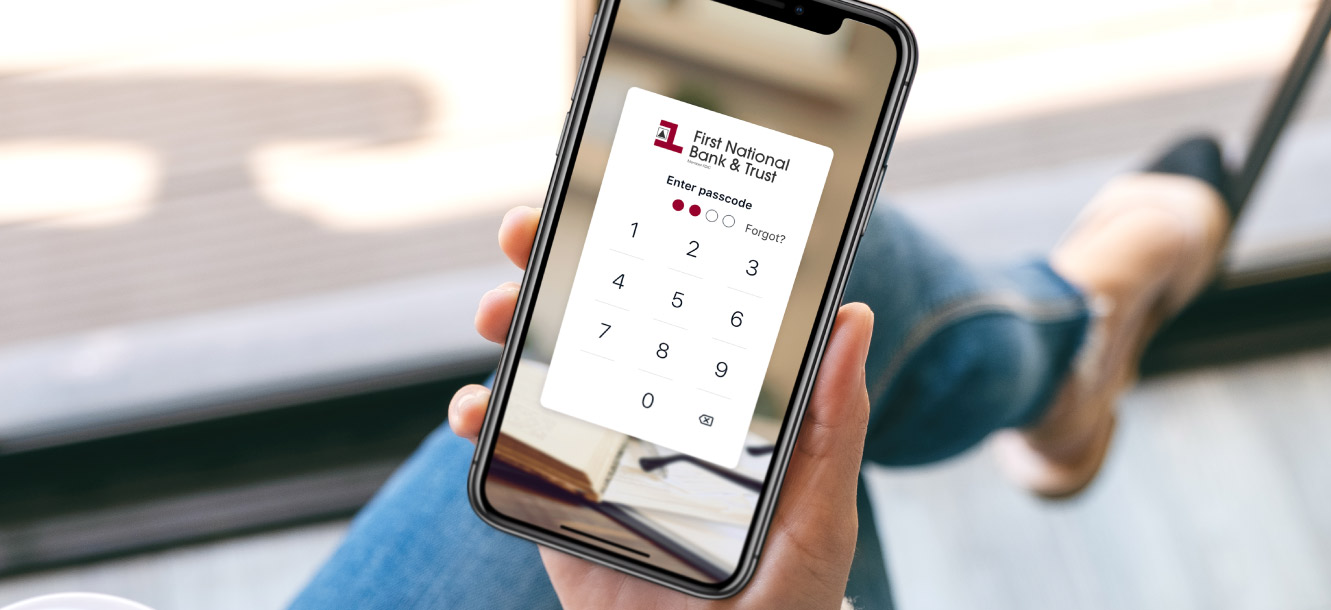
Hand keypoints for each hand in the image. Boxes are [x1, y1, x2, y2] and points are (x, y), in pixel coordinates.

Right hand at [449, 206, 873, 608]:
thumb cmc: (785, 593)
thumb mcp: (819, 508)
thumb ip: (832, 421)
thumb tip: (853, 316)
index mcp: (708, 400)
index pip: (670, 306)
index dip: (635, 247)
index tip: (607, 192)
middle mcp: (645, 414)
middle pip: (589, 322)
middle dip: (548, 268)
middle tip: (524, 234)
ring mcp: (594, 455)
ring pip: (538, 372)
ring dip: (506, 330)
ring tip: (494, 314)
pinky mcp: (553, 503)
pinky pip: (505, 453)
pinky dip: (481, 420)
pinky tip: (476, 408)